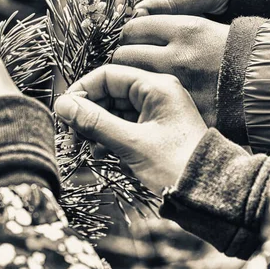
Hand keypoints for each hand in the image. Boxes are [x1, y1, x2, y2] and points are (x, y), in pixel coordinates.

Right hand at [54, 65, 207, 192]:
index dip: (82, 92)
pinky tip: (104, 155)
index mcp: (156, 87)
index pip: (107, 75)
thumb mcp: (130, 143)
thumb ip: (94, 122)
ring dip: (97, 129)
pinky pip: (124, 127)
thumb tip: (62, 106)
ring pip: (114, 112)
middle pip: (109, 94)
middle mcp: (156, 94)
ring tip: (90, 150)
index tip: (64, 113)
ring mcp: (156, 112)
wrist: (207, 193)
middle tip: (74, 137)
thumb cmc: (176, 165)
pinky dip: (110, 139)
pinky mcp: (155, 130)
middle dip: (89, 114)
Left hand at [112, 15, 227, 126]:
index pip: (134, 26)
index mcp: (187, 29)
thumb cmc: (238, 53)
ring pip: (130, 80)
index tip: (129, 42)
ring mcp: (181, 86)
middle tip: (125, 66)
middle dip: (121, 60)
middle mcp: (180, 56)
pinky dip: (137, 105)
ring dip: (125, 82)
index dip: (127, 36)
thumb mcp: (206, 28)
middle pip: (125, 54)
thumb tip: (133, 30)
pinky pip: (145, 107)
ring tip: (131, 85)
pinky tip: (143, 104)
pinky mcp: (184, 110)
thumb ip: (170, 28)